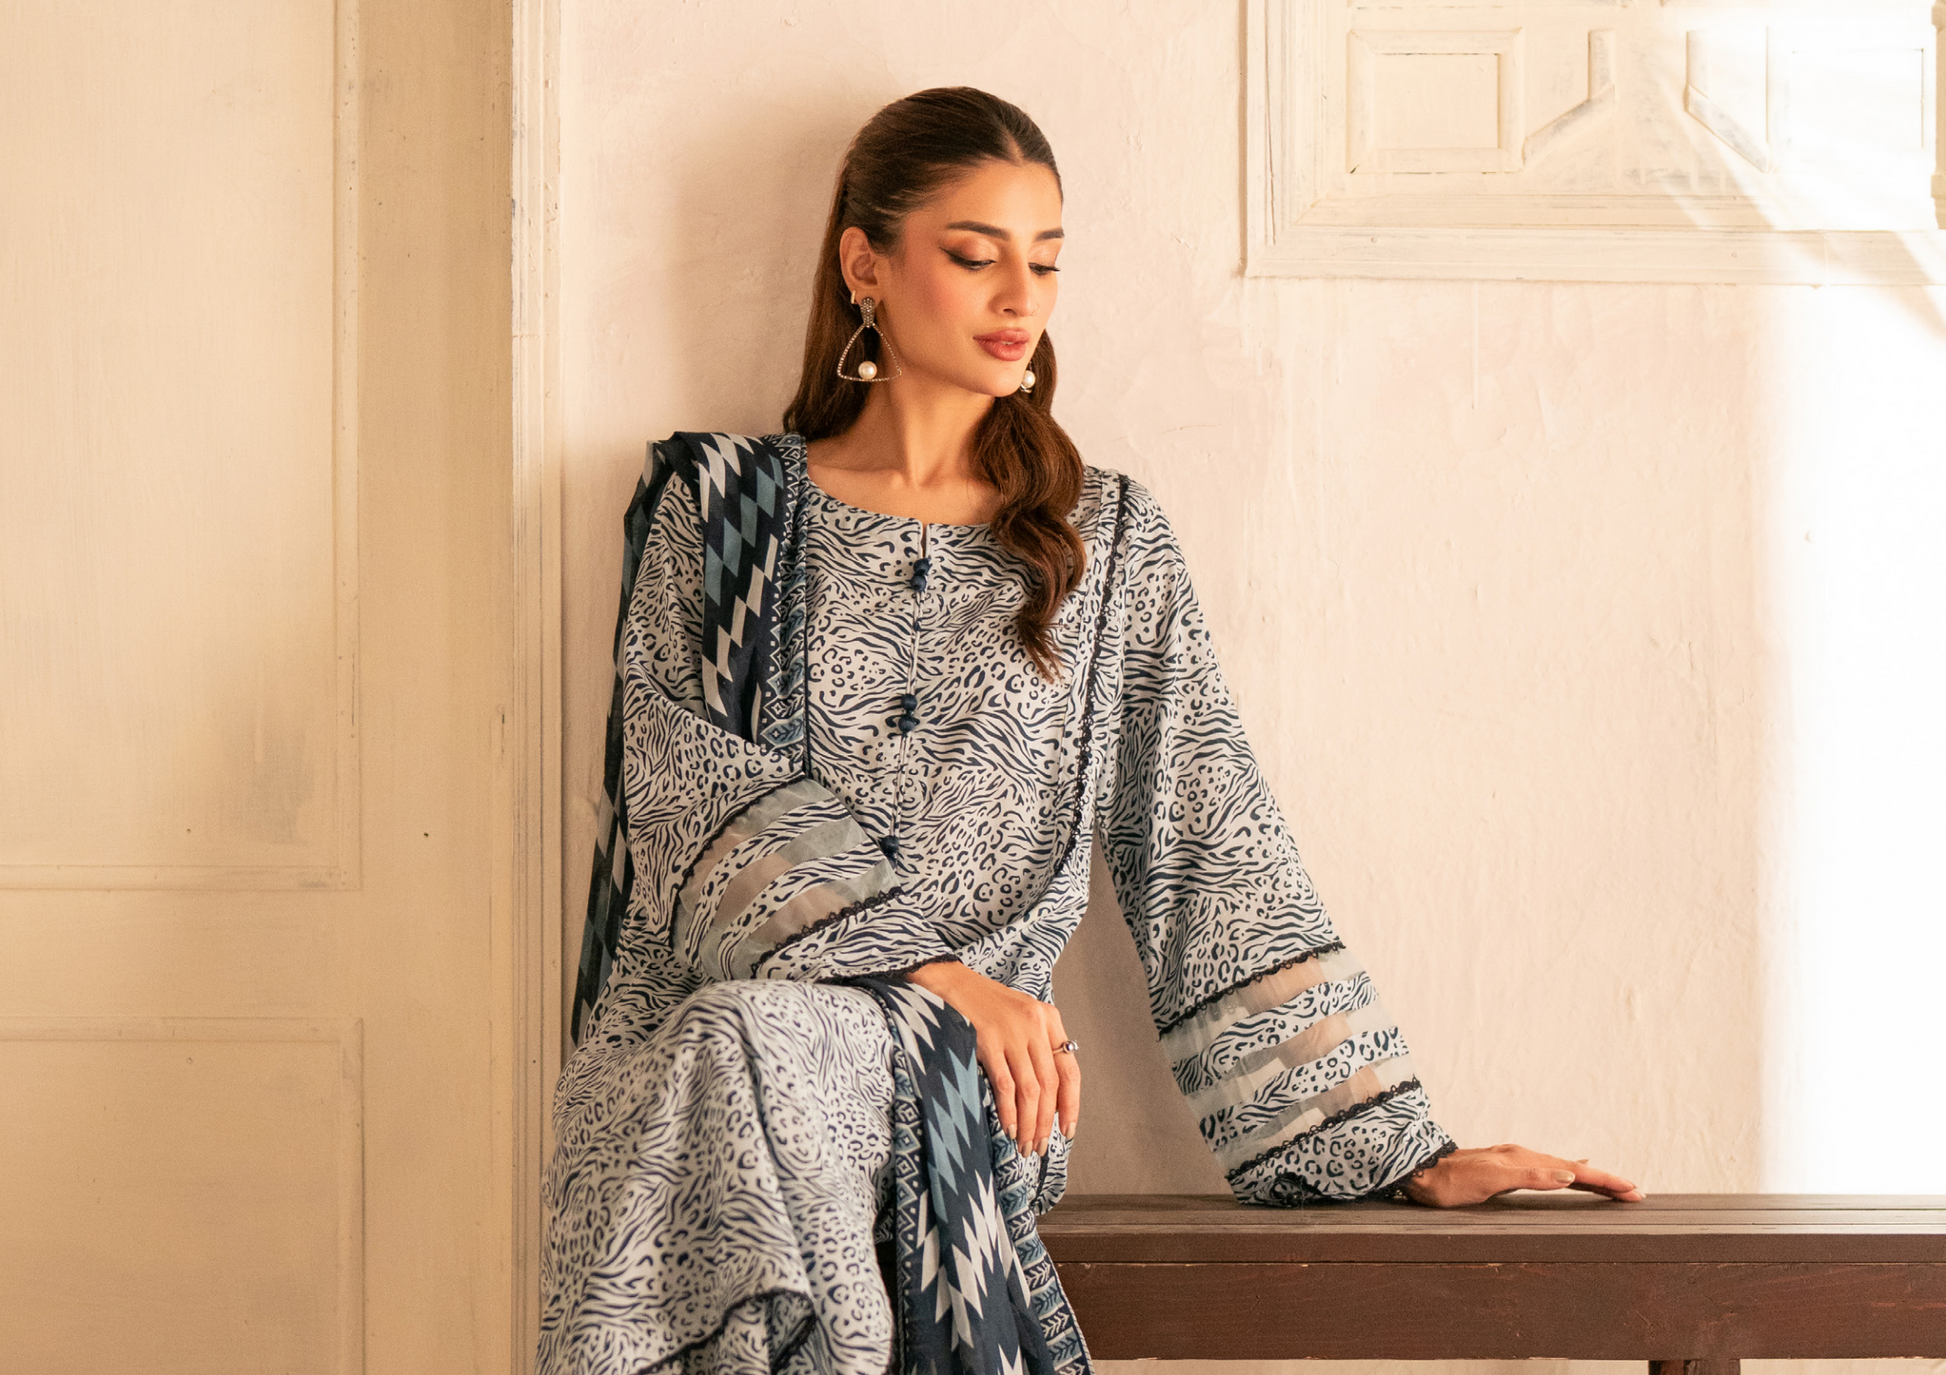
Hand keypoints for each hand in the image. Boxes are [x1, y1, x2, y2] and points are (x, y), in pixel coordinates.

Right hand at [903, 960, 1078, 1154]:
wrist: (948, 981)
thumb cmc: (983, 1005)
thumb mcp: (1020, 1018)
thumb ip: (1037, 1048)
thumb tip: (1048, 1099)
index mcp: (1049, 1019)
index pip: (1069, 1070)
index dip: (1071, 1105)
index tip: (1067, 1130)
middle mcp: (1035, 1024)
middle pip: (1050, 1084)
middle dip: (1046, 1122)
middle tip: (1040, 1147)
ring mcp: (1012, 1031)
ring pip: (1030, 1089)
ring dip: (1029, 1123)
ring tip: (1025, 1145)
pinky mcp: (988, 1039)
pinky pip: (1005, 1084)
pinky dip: (1009, 1111)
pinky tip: (1009, 1128)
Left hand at [1402, 1144, 1644, 1206]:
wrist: (1418, 1171)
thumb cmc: (1450, 1181)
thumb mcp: (1489, 1181)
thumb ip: (1529, 1176)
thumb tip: (1569, 1176)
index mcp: (1524, 1159)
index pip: (1575, 1172)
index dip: (1605, 1181)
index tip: (1633, 1191)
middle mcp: (1522, 1156)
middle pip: (1573, 1168)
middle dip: (1605, 1180)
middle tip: (1634, 1192)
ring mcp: (1513, 1161)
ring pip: (1560, 1169)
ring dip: (1588, 1177)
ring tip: (1610, 1183)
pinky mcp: (1504, 1169)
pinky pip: (1545, 1170)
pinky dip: (1565, 1174)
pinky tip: (1565, 1175)